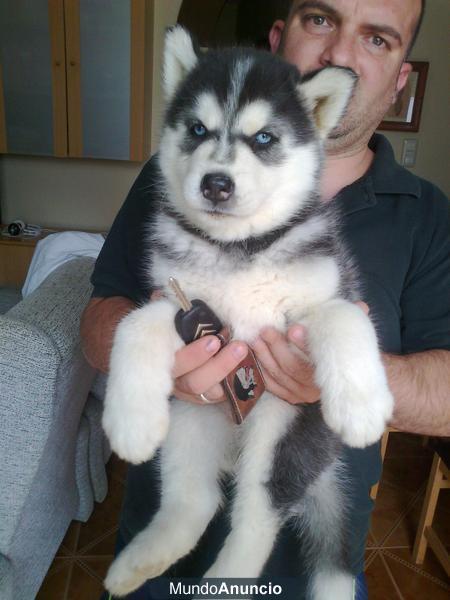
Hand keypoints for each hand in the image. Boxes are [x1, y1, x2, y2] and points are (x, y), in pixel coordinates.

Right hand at [149, 289, 248, 404]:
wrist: (162, 350)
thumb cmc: (168, 329)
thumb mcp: (163, 316)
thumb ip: (163, 307)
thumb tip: (161, 293)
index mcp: (163, 361)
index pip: (177, 363)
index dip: (195, 355)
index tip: (214, 340)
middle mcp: (175, 381)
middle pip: (196, 382)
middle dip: (219, 365)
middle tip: (239, 346)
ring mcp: (190, 392)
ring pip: (211, 393)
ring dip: (231, 374)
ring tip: (245, 354)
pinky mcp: (205, 397)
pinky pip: (221, 396)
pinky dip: (235, 384)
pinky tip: (247, 367)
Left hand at [252, 301, 368, 404]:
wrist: (346, 377)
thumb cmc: (342, 349)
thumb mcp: (349, 334)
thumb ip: (354, 320)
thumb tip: (360, 306)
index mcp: (331, 371)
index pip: (316, 358)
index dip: (304, 344)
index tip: (293, 329)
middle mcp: (317, 387)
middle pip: (292, 368)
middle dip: (277, 348)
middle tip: (266, 330)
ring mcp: (302, 394)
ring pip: (279, 377)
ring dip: (264, 357)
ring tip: (256, 339)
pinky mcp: (290, 396)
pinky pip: (271, 386)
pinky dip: (260, 371)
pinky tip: (252, 356)